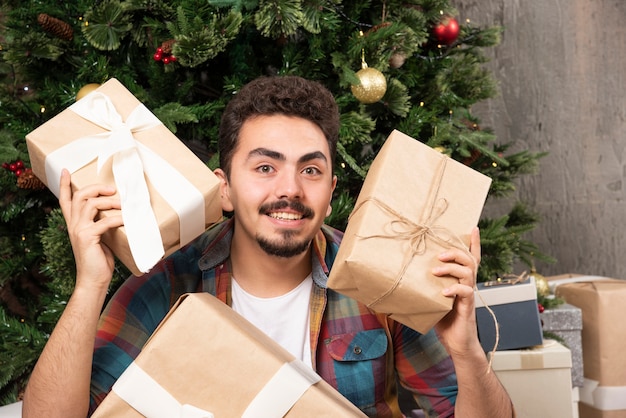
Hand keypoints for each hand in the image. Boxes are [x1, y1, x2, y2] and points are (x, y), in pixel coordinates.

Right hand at [58, 169, 122, 289]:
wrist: (93, 281)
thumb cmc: (98, 261)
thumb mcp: (99, 238)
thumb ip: (101, 224)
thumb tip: (116, 212)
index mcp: (74, 224)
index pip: (65, 200)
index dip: (65, 185)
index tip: (66, 170)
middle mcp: (73, 225)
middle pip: (80, 196)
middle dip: (96, 188)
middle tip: (113, 189)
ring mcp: (78, 230)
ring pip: (90, 204)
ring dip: (109, 202)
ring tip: (124, 204)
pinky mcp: (87, 237)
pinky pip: (104, 221)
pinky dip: (118, 218)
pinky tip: (127, 219)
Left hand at [432, 227, 481, 355]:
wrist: (457, 343)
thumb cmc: (445, 321)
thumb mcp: (433, 299)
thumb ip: (427, 287)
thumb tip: (405, 278)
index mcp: (461, 281)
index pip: (471, 258)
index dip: (474, 244)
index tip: (473, 228)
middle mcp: (467, 285)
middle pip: (469, 260)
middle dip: (455, 252)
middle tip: (440, 254)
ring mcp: (468, 295)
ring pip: (469, 272)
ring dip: (452, 268)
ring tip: (436, 270)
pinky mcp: (467, 307)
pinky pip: (466, 292)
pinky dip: (454, 289)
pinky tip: (443, 292)